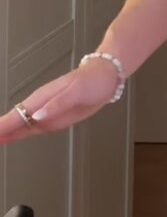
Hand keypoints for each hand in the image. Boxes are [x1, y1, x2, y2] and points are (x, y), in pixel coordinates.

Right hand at [0, 62, 119, 142]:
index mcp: (42, 98)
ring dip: (4, 134)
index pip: (16, 115)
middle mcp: (39, 107)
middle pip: (13, 121)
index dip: (2, 126)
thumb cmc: (91, 81)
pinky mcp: (52, 120)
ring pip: (19, 127)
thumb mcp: (77, 91)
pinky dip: (17, 134)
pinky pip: (31, 129)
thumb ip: (57, 104)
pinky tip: (8, 139)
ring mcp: (45, 114)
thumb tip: (38, 116)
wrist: (106, 77)